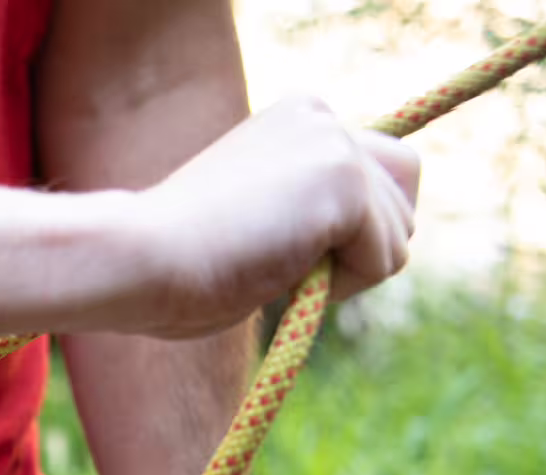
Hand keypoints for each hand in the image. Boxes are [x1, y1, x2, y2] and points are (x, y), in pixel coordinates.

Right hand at [127, 96, 420, 338]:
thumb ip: (312, 207)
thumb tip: (382, 240)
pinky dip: (342, 287)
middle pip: (404, 192)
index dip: (349, 224)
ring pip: (399, 231)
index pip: (379, 167)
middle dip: (362, 243)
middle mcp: (323, 116)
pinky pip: (385, 260)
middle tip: (287, 263)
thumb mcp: (257, 215)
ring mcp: (336, 147)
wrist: (141, 260)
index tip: (282, 244)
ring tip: (276, 267)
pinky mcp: (346, 186)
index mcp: (298, 117)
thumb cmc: (176, 263)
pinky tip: (284, 276)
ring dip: (348, 270)